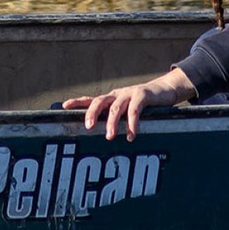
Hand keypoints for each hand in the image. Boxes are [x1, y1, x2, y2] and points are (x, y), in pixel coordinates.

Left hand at [62, 68, 197, 140]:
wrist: (165, 91)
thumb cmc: (143, 105)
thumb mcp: (127, 111)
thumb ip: (116, 121)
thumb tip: (105, 138)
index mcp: (111, 99)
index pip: (90, 99)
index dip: (77, 102)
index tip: (63, 107)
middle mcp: (117, 95)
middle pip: (99, 101)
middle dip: (92, 113)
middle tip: (89, 127)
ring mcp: (129, 94)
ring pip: (116, 107)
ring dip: (112, 123)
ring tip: (110, 137)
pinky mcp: (143, 95)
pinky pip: (135, 110)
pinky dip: (132, 123)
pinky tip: (131, 135)